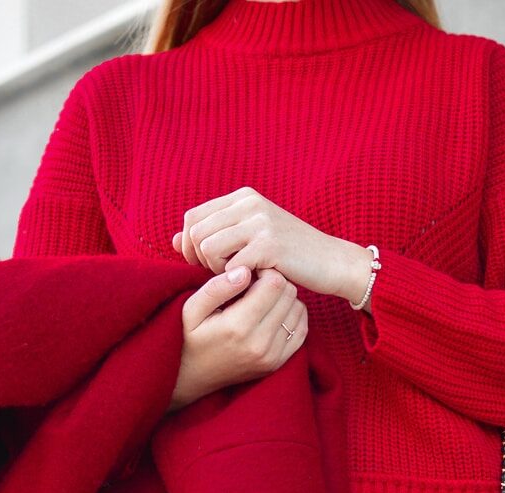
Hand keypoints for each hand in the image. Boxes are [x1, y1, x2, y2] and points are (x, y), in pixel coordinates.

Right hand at [167, 265, 308, 411]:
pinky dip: (293, 316)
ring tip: (264, 299)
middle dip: (276, 282)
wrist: (190, 377)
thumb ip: (217, 288)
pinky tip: (274, 313)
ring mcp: (271, 356)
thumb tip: (245, 271)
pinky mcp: (277, 363)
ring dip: (285, 298)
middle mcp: (260, 343)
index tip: (252, 272)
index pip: (275, 284)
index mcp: (238, 326)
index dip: (266, 270)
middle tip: (257, 283)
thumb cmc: (188, 337)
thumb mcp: (191, 309)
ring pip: (298, 310)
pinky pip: (301, 330)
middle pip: (289, 294)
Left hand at [171, 186, 374, 309]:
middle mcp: (249, 204)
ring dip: (215, 270)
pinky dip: (235, 281)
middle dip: (199, 260)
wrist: (332, 262)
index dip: (188, 245)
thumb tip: (172, 241)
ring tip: (235, 277)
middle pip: (196, 232)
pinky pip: (230, 267)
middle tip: (219, 275)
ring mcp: (260, 222)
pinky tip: (251, 282)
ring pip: (207, 247)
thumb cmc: (290, 256)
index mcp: (243, 198)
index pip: (193, 217)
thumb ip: (214, 236)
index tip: (201, 265)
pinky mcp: (269, 245)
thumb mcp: (250, 239)